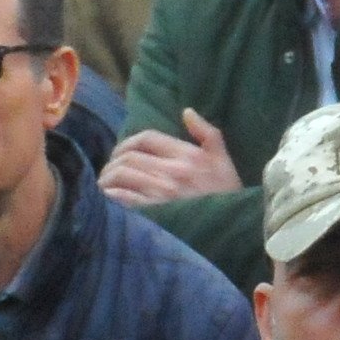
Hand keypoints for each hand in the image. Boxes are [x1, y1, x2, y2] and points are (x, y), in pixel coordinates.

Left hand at [98, 108, 243, 203]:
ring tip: (105, 183)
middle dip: (113, 161)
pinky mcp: (153, 214)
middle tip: (110, 169)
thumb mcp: (223, 160)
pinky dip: (110, 194)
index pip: (147, 138)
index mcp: (188, 156)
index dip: (128, 142)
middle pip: (129, 157)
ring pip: (121, 175)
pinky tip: (108, 197)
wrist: (233, 228)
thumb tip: (187, 112)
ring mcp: (162, 194)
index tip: (122, 152)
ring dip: (107, 177)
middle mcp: (173, 172)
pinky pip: (122, 198)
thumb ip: (208, 134)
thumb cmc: (227, 194)